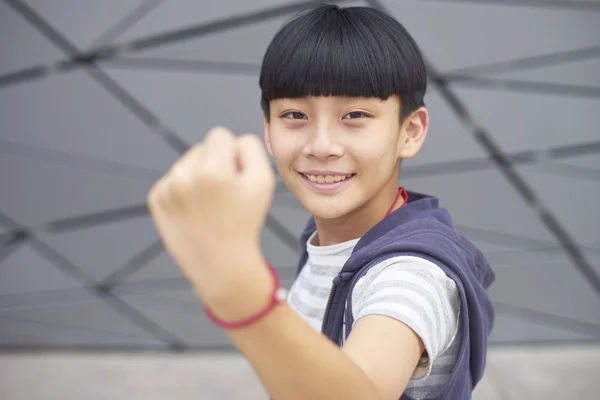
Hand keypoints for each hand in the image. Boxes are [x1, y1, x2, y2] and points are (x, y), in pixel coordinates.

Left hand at [147, 127, 274, 300]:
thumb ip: (251, 149)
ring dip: (198, 176)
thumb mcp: (263, 182)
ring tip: (209, 205)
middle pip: (202, 147)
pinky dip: (184, 191)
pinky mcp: (156, 199)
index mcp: (212, 171)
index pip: (220, 135)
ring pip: (186, 162)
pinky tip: (195, 211)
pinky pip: (173, 179)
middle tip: (224, 195)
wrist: (221, 265)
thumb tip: (233, 141)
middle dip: (214, 163)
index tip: (236, 177)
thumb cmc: (245, 224)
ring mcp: (166, 189)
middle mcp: (184, 176)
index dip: (233, 154)